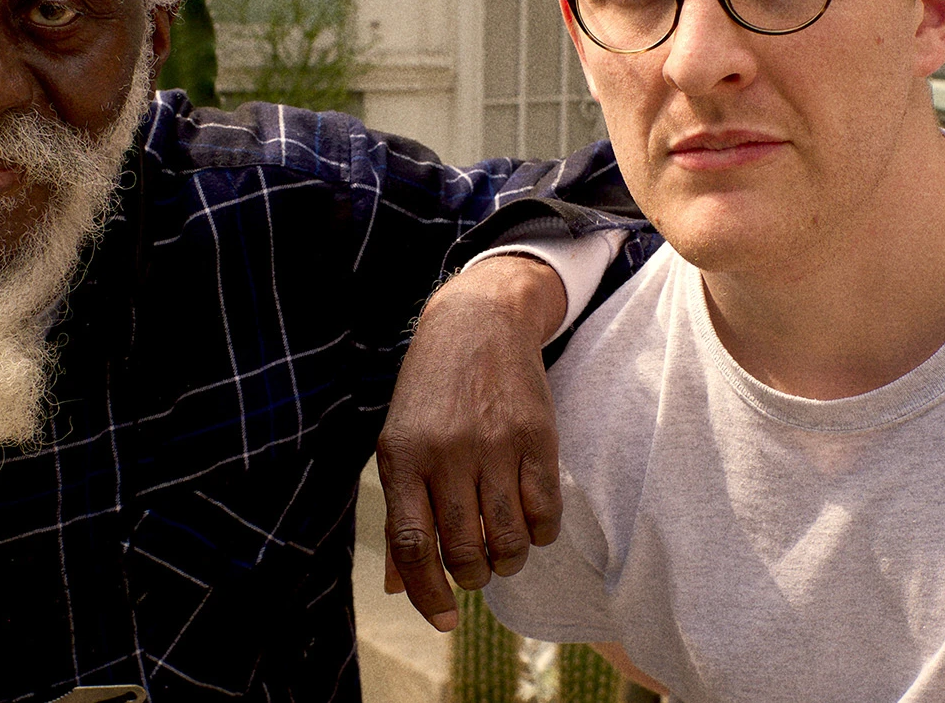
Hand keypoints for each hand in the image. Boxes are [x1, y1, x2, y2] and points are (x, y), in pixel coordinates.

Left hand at [376, 254, 565, 630]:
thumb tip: (399, 587)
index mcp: (403, 456)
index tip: (444, 620)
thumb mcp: (399, 442)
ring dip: (507, 561)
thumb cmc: (431, 393)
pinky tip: (529, 522)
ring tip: (502, 551)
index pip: (412, 546)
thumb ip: (400, 513)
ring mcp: (495, 445)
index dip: (427, 594)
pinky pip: (545, 514)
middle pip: (464, 550)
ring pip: (509, 540)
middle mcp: (447, 452)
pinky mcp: (538, 438)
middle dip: (472, 575)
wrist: (477, 324)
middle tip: (476, 568)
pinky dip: (539, 534)